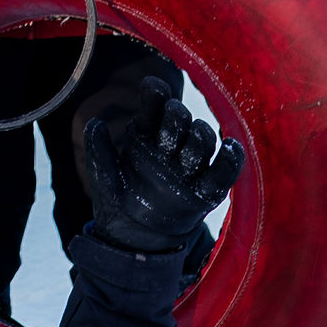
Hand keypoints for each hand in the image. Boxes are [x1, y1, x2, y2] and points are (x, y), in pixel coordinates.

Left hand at [79, 92, 244, 252]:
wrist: (135, 238)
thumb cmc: (119, 201)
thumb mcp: (104, 178)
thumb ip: (98, 152)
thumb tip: (95, 123)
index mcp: (145, 136)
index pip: (154, 107)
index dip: (156, 94)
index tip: (154, 88)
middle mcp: (169, 146)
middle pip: (180, 120)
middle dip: (178, 115)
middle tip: (174, 117)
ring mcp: (189, 167)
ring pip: (202, 142)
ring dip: (200, 135)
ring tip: (196, 133)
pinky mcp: (206, 191)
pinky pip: (223, 173)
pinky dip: (230, 160)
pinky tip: (231, 147)